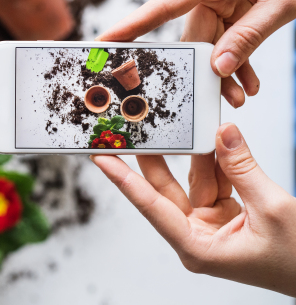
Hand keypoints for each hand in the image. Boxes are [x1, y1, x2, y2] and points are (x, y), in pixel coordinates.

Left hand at [91, 123, 295, 296]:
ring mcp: (210, 225)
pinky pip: (215, 181)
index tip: (102, 159)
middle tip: (130, 131)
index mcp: (197, 248)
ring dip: (194, 154)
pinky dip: (218, 162)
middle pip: (165, 190)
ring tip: (182, 124)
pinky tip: (215, 141)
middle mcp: (196, 237)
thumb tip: (223, 134)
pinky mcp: (225, 215)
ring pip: (192, 180)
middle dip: (151, 158)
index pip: (152, 207)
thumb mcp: (271, 210)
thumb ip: (243, 169)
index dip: (125, 180)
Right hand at [97, 0, 295, 107]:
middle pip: (190, 36)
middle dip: (201, 70)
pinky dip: (237, 62)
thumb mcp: (285, 1)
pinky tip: (248, 83)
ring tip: (239, 97)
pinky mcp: (231, 5)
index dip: (129, 28)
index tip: (101, 44)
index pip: (162, 7)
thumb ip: (250, 35)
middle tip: (207, 100)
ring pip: (209, 44)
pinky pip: (225, 39)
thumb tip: (217, 69)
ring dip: (223, 72)